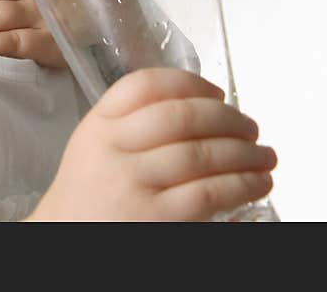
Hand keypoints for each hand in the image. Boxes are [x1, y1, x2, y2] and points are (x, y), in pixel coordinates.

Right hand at [26, 67, 276, 220]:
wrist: (62, 243)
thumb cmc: (88, 199)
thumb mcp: (95, 148)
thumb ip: (132, 124)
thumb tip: (204, 110)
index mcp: (98, 126)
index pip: (146, 85)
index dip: (190, 84)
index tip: (217, 93)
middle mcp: (113, 150)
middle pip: (181, 116)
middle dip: (228, 118)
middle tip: (251, 126)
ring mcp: (133, 185)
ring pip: (203, 153)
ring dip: (245, 152)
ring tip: (264, 156)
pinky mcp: (156, 220)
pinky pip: (210, 192)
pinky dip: (242, 184)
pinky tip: (257, 183)